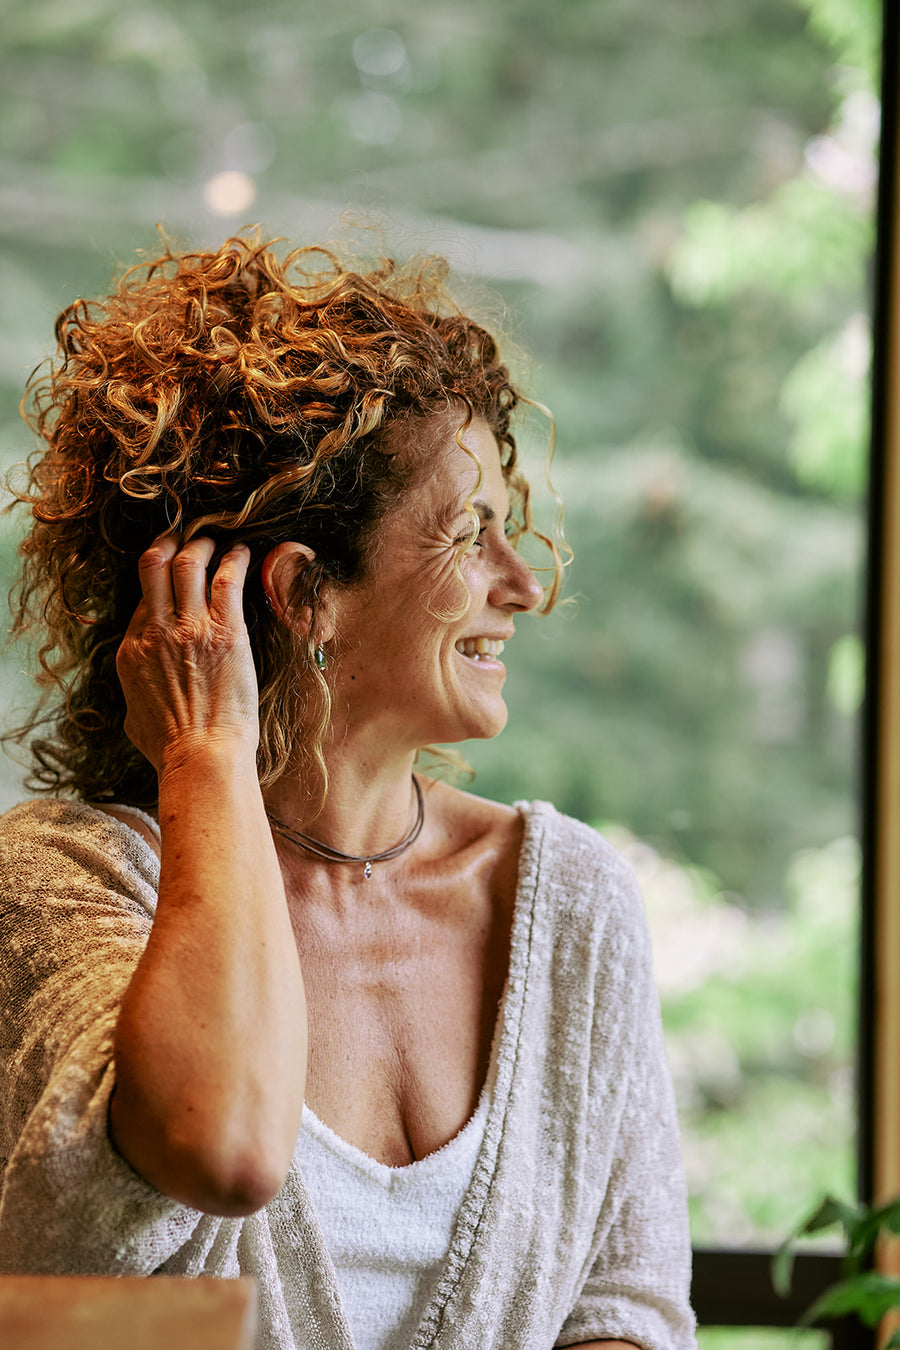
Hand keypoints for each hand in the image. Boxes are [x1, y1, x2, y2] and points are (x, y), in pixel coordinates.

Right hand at [116, 534, 258, 772]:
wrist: (202, 757)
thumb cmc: (171, 748)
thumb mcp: (133, 717)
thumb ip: (136, 690)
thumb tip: (140, 686)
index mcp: (131, 651)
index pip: (142, 598)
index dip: (158, 581)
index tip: (172, 573)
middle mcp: (156, 632)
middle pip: (154, 565)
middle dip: (169, 543)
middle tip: (184, 536)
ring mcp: (190, 629)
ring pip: (189, 564)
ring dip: (202, 545)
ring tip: (214, 539)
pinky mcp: (226, 632)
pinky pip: (228, 580)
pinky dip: (235, 559)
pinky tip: (242, 552)